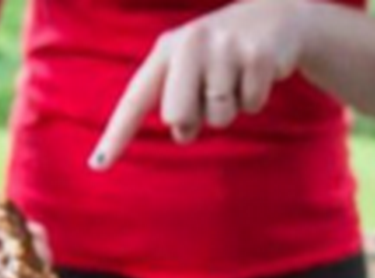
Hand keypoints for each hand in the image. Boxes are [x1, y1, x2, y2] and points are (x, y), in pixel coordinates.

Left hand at [89, 0, 307, 165]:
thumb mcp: (194, 71)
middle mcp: (190, 44)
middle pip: (176, 115)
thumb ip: (180, 103)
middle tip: (208, 97)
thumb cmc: (225, 53)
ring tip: (237, 79)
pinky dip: (255, 99)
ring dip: (231, 109)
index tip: (98, 165)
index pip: (135, 99)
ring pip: (219, 116)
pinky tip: (257, 75)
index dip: (117, 134)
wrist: (276, 15)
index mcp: (167, 50)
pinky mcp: (257, 57)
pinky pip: (251, 106)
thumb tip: (182, 134)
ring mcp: (224, 49)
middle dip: (194, 119)